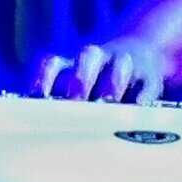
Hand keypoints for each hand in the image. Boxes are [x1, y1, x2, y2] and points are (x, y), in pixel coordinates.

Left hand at [30, 37, 171, 103]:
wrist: (139, 52)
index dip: (44, 79)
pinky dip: (143, 93)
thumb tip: (32, 129)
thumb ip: (56, 105)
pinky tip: (138, 105)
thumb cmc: (95, 86)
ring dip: (113, 83)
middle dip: (81, 79)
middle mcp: (99, 58)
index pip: (54, 63)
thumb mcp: (74, 88)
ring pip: (120, 64)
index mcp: (73, 63)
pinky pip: (147, 82)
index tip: (37, 99)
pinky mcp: (149, 76)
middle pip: (89, 56)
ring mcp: (125, 64)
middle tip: (75, 103)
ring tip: (107, 104)